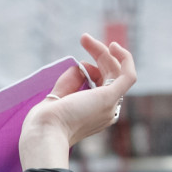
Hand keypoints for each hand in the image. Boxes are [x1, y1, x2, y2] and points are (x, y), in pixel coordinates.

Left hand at [20, 34, 136, 170]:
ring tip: (86, 39)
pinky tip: (113, 46)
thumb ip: (68, 83)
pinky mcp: (109, 97)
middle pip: (109, 76)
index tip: (78, 63)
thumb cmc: (43, 123)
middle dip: (98, 56)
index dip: (92, 71)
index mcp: (93, 115)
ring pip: (116, 72)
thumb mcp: (55, 99)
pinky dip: (125, 58)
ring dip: (103, 52)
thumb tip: (80, 66)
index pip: (100, 87)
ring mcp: (109, 105)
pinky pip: (128, 74)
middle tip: (84, 39)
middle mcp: (106, 111)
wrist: (43, 133)